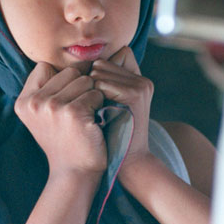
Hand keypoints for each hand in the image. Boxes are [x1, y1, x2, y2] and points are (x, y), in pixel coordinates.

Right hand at [14, 63, 106, 175]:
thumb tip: (72, 58)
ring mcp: (53, 107)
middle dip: (81, 87)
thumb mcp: (45, 115)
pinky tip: (94, 122)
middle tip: (79, 114)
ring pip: (86, 80)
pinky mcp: (73, 113)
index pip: (46, 67)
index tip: (66, 102)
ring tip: (86, 118)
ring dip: (93, 96)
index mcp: (24, 102)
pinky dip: (101, 106)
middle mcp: (34, 103)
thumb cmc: (66, 141)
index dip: (64, 81)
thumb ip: (47, 88)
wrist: (75, 173)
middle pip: (70, 71)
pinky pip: (96, 94)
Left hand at [89, 47, 152, 170]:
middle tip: (93, 109)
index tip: (94, 100)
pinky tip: (97, 115)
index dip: (94, 76)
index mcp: (139, 81)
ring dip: (88, 90)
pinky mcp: (135, 95)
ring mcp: (140, 86)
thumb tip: (80, 68)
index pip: (106, 59)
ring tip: (96, 112)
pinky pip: (100, 84)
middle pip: (101, 63)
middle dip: (89, 83)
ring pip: (98, 71)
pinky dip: (92, 99)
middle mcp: (142, 81)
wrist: (124, 163)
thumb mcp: (107, 108)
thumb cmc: (108, 138)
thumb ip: (101, 86)